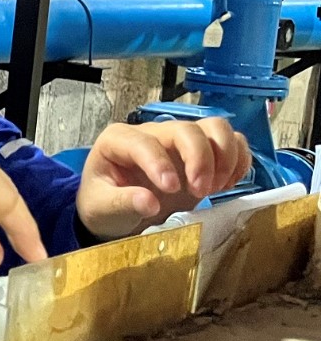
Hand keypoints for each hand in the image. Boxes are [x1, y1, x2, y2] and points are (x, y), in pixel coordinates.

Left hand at [76, 118, 251, 240]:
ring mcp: (179, 140)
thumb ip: (122, 203)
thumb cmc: (103, 205)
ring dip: (225, 156)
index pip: (144, 142)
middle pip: (186, 129)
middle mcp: (151, 133)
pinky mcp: (201, 152)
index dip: (160, 163)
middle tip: (200, 191)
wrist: (116, 213)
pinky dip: (238, 160)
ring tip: (215, 187)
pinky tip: (227, 184)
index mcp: (118, 140)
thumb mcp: (102, 208)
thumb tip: (149, 202)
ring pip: (215, 128)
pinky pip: (232, 141)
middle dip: (200, 159)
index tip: (171, 189)